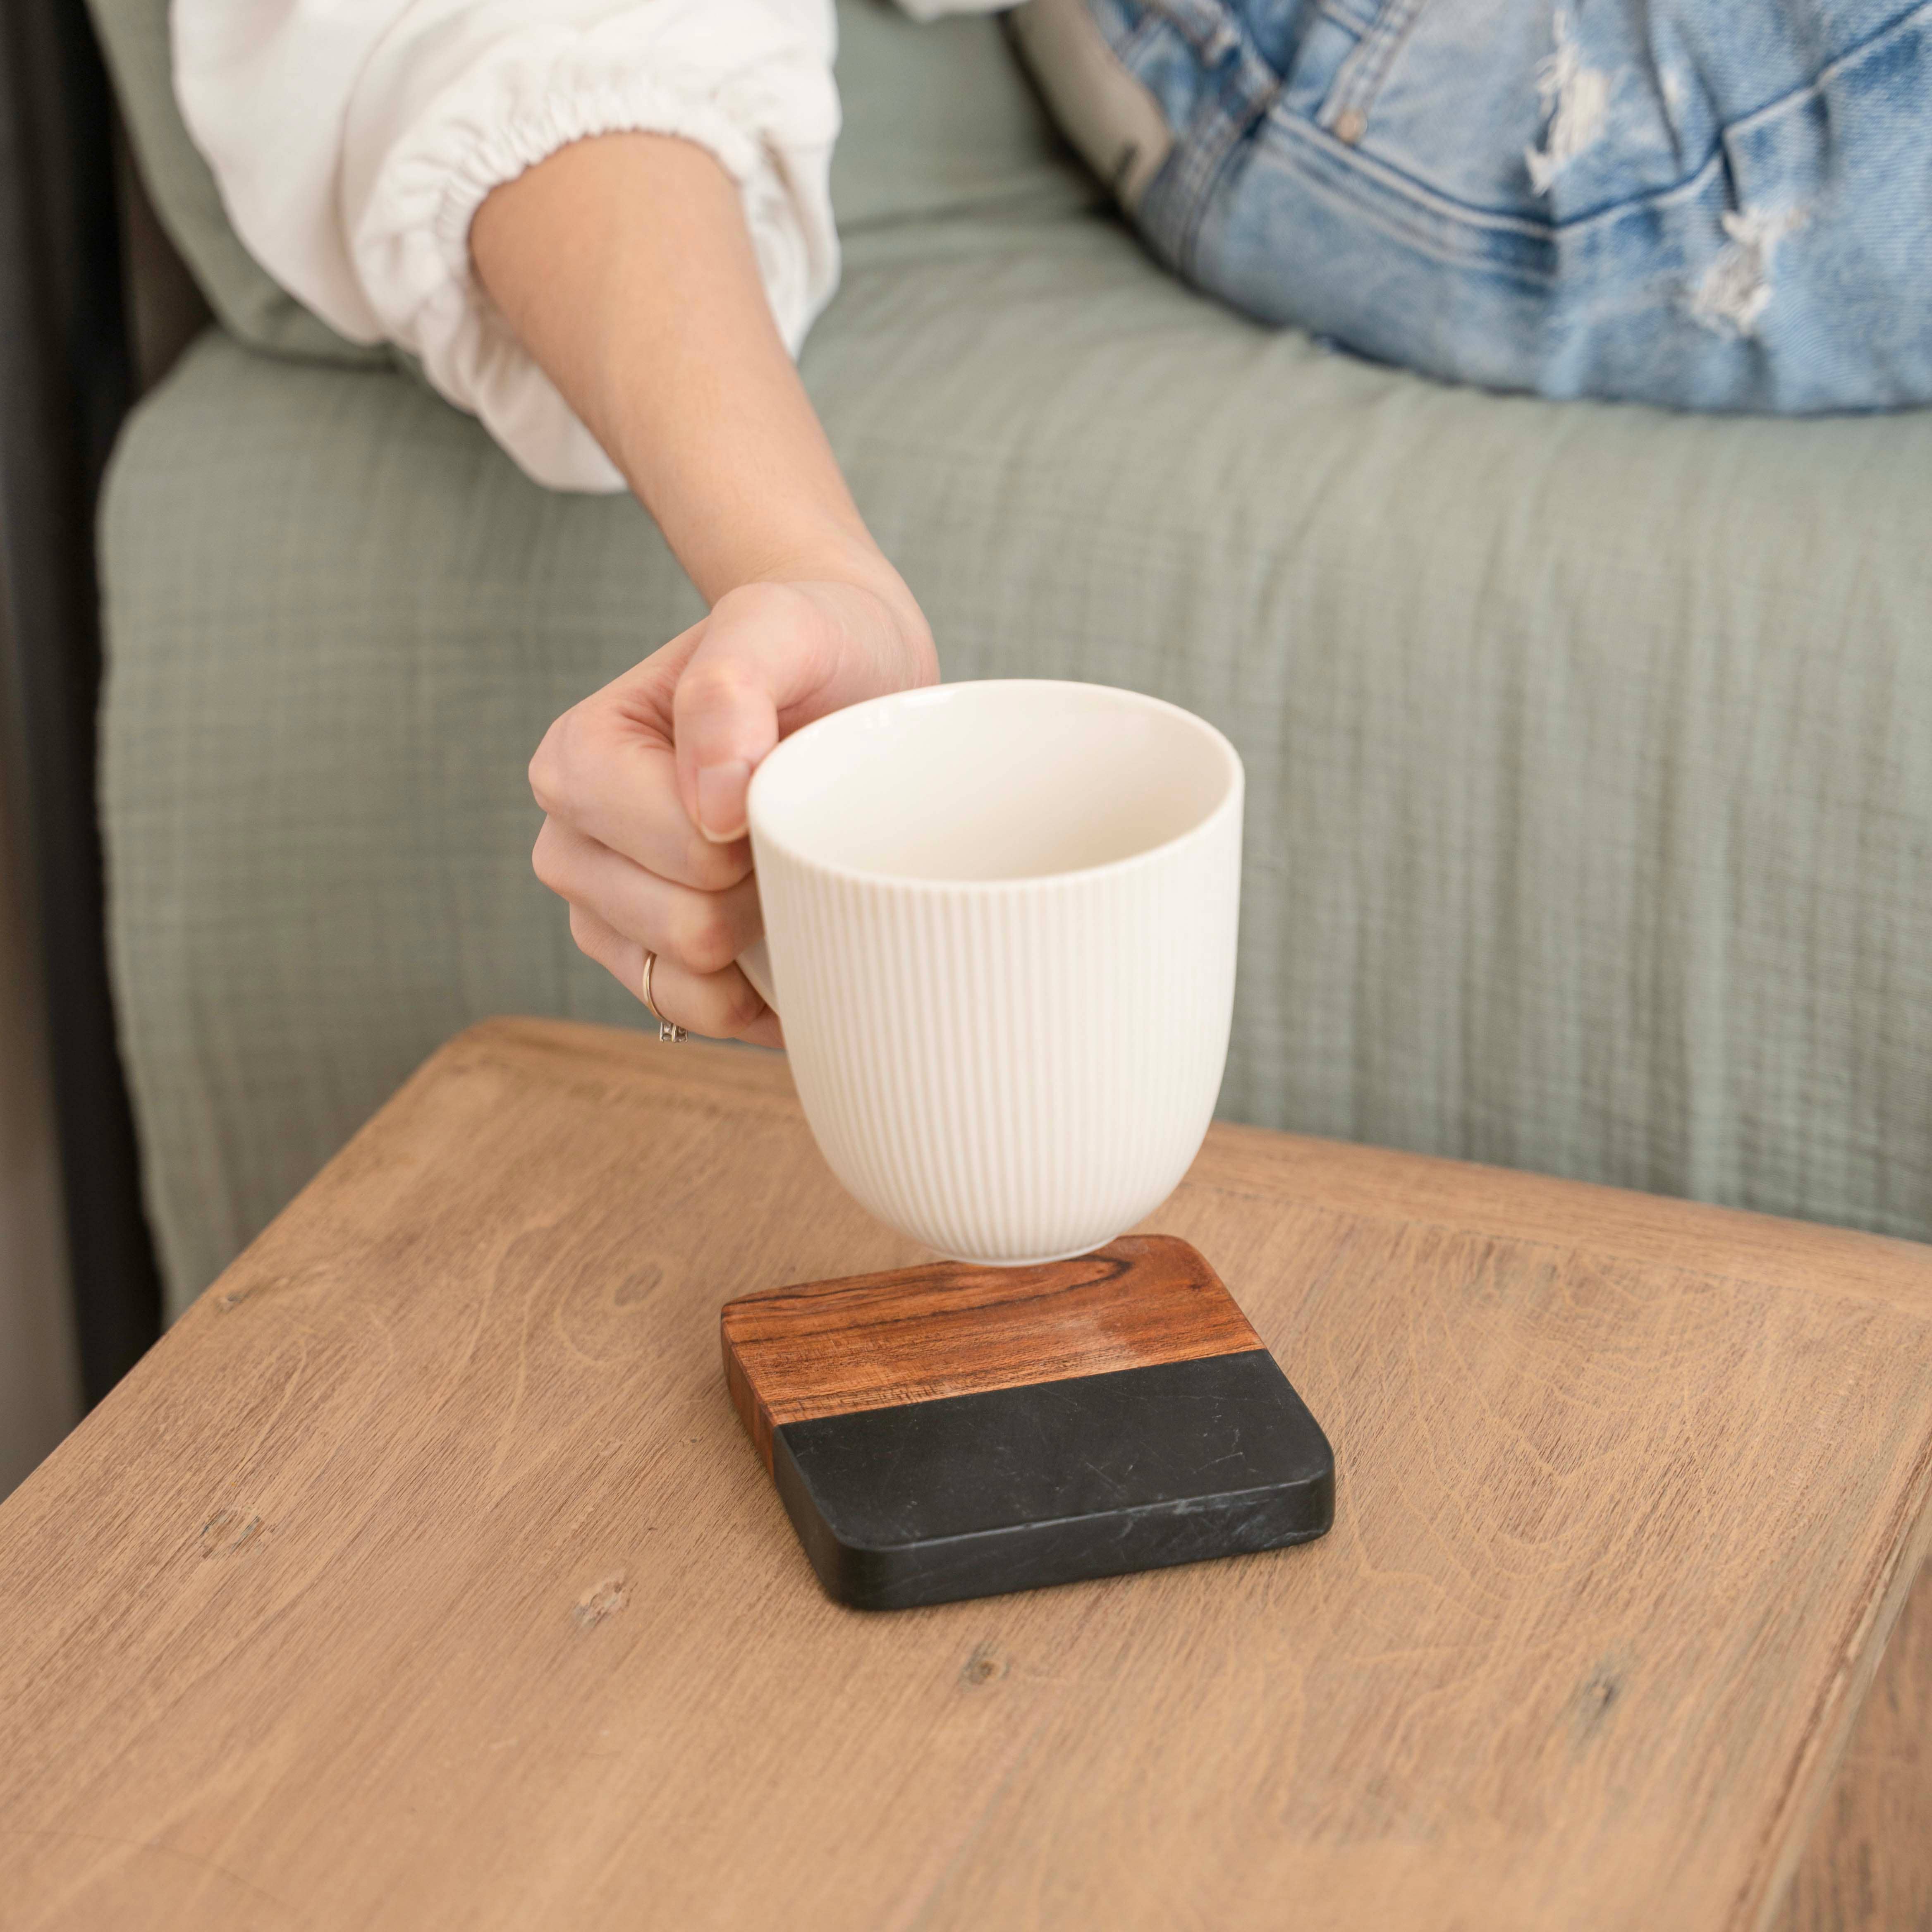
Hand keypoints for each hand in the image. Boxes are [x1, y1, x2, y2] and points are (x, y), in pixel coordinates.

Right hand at [529, 573, 936, 1045]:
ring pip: (686, 983)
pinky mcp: (642, 961)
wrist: (842, 675)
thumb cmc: (805, 645)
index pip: (684, 852)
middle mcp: (569, 841)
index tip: (784, 780)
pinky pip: (695, 1016)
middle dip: (761, 890)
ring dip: (760, 942)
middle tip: (792, 824)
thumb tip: (710, 805)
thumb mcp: (779, 625)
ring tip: (789, 867)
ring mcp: (600, 910)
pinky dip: (756, 994)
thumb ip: (731, 687)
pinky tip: (790, 936)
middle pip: (682, 928)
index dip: (756, 834)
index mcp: (578, 759)